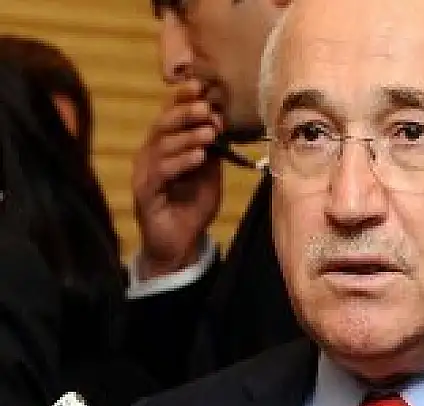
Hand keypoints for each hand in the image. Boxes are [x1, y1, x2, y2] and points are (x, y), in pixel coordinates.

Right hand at [132, 80, 222, 278]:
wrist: (180, 243)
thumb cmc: (192, 205)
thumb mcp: (209, 173)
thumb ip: (211, 150)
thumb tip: (219, 121)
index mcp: (165, 145)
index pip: (170, 114)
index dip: (182, 98)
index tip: (200, 85)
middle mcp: (150, 154)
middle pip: (163, 124)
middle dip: (185, 112)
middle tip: (206, 107)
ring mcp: (145, 172)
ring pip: (162, 145)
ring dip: (187, 136)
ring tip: (210, 133)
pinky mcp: (144, 192)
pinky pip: (161, 172)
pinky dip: (181, 161)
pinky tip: (198, 157)